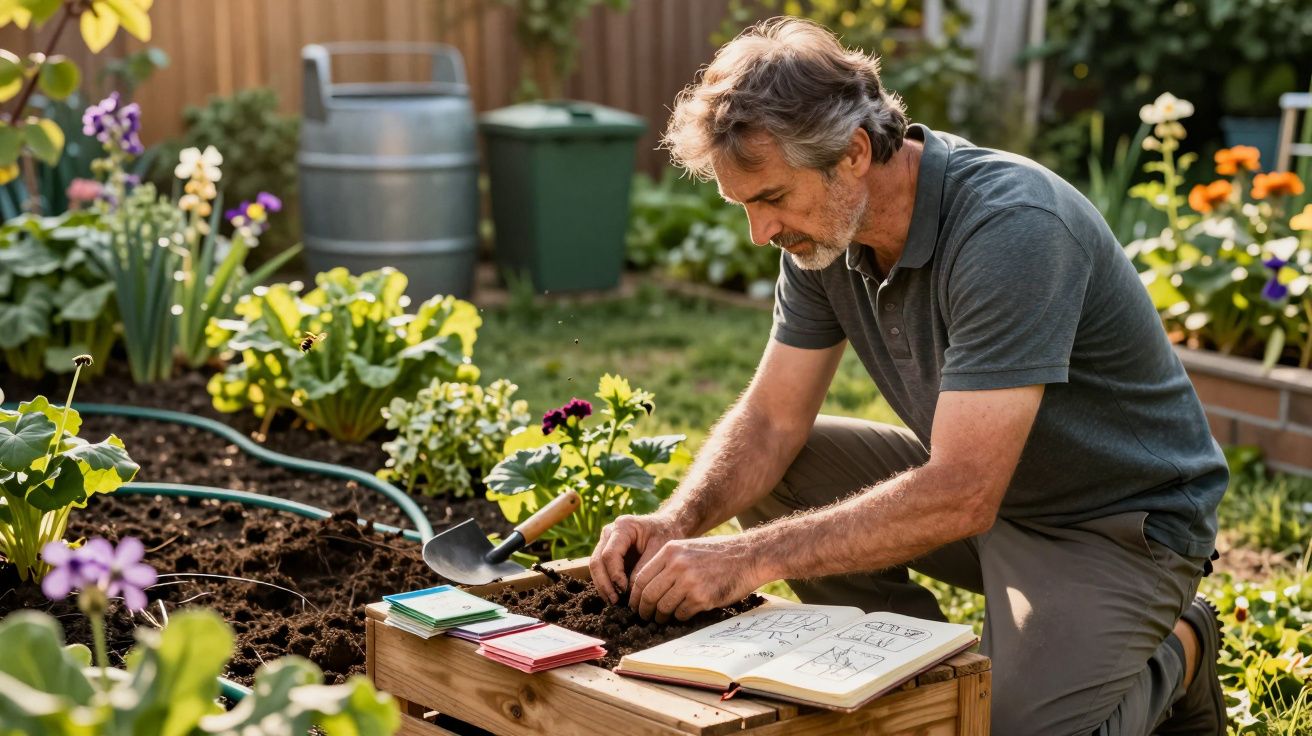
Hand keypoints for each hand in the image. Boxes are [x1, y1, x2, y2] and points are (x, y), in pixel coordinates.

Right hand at [589, 513, 685, 604]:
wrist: (667, 526)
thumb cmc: (666, 535)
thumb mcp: (660, 549)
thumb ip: (644, 568)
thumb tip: (630, 590)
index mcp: (623, 527)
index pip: (610, 554)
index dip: (615, 574)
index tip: (624, 590)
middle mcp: (610, 532)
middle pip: (597, 561)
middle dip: (604, 583)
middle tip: (615, 601)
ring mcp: (606, 542)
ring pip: (595, 566)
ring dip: (602, 586)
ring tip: (613, 602)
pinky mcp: (607, 552)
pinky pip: (600, 569)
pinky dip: (605, 584)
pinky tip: (613, 597)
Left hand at [628, 536, 766, 622]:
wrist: (750, 555)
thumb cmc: (720, 554)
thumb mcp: (689, 548)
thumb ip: (669, 563)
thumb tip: (649, 587)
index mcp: (670, 551)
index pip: (641, 578)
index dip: (635, 595)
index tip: (635, 605)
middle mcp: (677, 565)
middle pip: (649, 594)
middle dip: (644, 610)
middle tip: (645, 617)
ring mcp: (689, 581)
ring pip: (663, 606)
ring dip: (661, 616)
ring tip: (663, 618)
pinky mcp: (702, 597)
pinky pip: (681, 613)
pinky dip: (680, 616)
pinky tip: (684, 613)